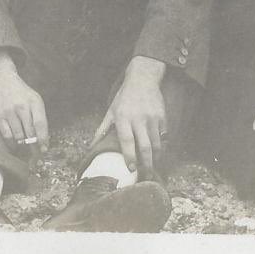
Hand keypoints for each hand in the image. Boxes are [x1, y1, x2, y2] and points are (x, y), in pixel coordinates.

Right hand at [0, 51, 48, 150]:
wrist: (1, 79)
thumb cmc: (20, 91)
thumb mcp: (34, 98)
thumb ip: (38, 115)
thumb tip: (43, 137)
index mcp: (34, 102)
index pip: (40, 124)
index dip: (43, 139)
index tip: (44, 149)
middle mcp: (23, 107)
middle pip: (30, 132)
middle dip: (33, 146)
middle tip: (35, 154)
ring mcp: (10, 111)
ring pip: (19, 136)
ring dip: (23, 146)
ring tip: (25, 151)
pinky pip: (7, 135)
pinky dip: (11, 143)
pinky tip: (14, 146)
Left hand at [93, 56, 166, 172]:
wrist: (143, 79)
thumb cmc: (124, 97)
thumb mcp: (111, 111)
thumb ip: (102, 129)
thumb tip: (91, 145)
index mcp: (123, 118)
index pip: (126, 141)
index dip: (129, 156)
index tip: (130, 168)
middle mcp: (138, 119)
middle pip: (144, 146)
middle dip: (146, 164)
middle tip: (146, 175)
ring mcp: (152, 118)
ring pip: (156, 144)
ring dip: (155, 158)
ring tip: (153, 166)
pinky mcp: (162, 117)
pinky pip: (163, 136)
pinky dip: (161, 146)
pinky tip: (158, 152)